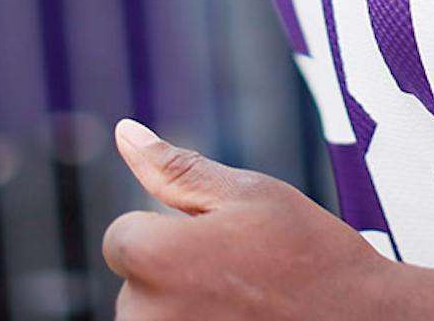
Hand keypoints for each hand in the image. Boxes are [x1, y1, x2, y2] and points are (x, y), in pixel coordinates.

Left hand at [103, 119, 402, 320]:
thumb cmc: (311, 254)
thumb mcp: (250, 195)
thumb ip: (177, 168)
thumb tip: (124, 132)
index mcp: (153, 258)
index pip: (123, 236)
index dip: (171, 232)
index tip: (222, 244)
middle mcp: (144, 316)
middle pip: (135, 284)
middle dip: (175, 275)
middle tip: (244, 277)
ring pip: (153, 318)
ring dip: (185, 310)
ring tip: (248, 307)